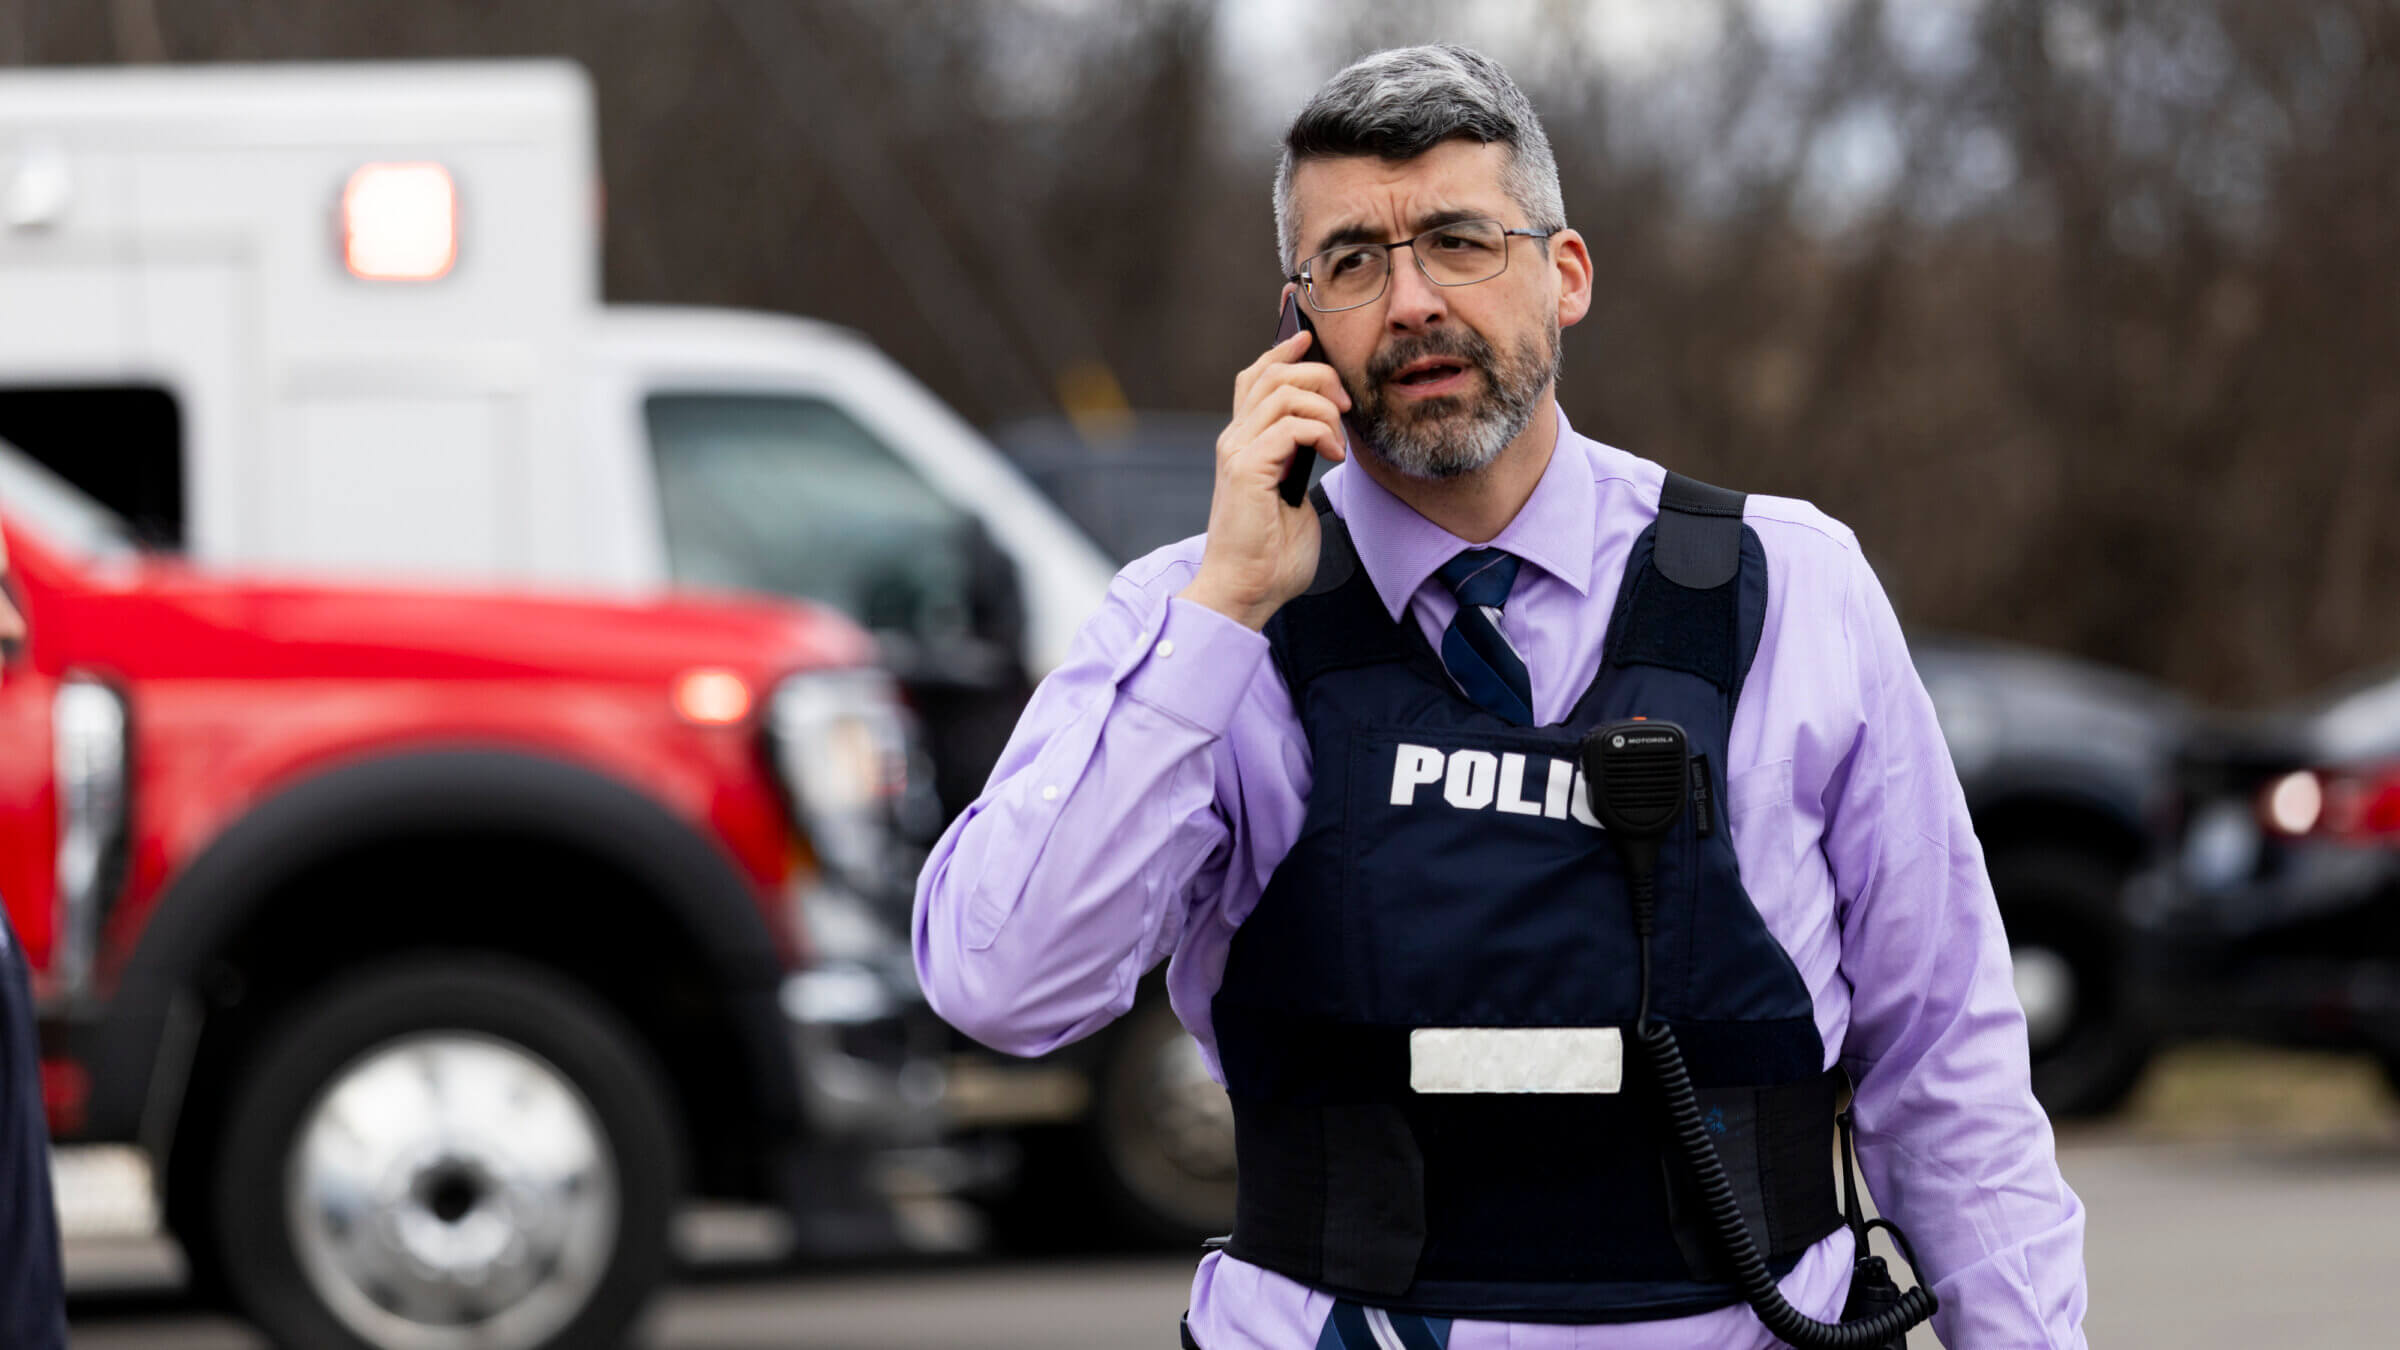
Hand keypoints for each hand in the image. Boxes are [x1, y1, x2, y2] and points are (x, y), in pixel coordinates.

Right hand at [1179, 328, 1351, 629]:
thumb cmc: (1270, 553)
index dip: (1282, 350)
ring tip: (1339, 438)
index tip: (1309, 338)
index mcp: (1243, 443)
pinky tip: (1332, 455)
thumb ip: (1300, 459)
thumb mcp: (1293, 493)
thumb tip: (1325, 436)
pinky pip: (1289, 425)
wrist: (1246, 590)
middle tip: (1345, 405)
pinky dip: (1319, 431)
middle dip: (1317, 375)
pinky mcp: (1247, 469)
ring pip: (1283, 391)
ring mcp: (1237, 451)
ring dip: (1323, 407)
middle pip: (1270, 372)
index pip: (1255, 376)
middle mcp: (1234, 439)